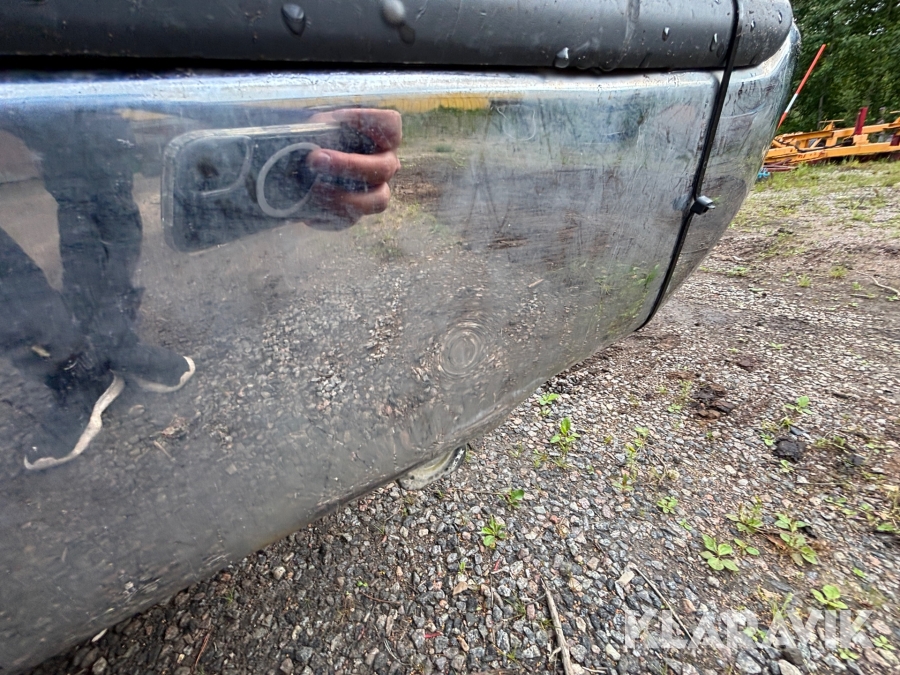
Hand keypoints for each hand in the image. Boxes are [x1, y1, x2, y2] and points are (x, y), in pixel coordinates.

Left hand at [305, 108, 401, 226]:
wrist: (294, 170)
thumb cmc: (313, 141)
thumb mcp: (316, 127)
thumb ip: (322, 129)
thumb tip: (316, 141)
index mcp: (379, 138)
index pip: (390, 125)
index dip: (368, 121)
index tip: (337, 119)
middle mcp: (384, 165)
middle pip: (384, 168)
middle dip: (349, 165)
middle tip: (315, 160)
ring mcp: (374, 193)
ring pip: (377, 200)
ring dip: (344, 196)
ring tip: (313, 190)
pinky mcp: (354, 215)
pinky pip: (350, 219)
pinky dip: (327, 214)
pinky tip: (307, 207)